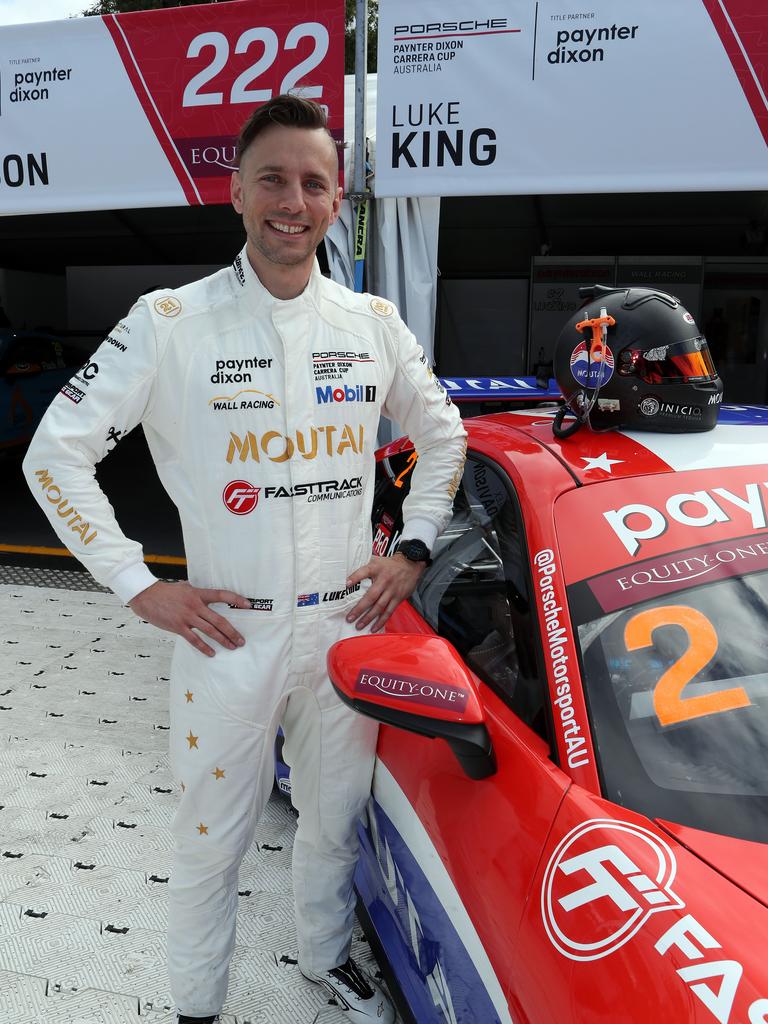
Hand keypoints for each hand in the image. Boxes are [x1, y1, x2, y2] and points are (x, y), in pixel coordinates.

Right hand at [128, 581, 250, 656]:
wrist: (146, 596)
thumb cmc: (166, 592)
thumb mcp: (185, 588)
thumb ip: (197, 593)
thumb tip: (208, 596)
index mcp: (198, 594)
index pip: (222, 595)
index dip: (236, 599)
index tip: (248, 605)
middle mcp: (195, 605)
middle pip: (219, 620)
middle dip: (232, 631)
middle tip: (241, 640)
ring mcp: (187, 617)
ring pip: (209, 631)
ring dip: (222, 640)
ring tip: (232, 647)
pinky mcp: (178, 626)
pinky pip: (194, 639)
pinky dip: (204, 647)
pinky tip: (211, 653)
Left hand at [345, 553, 425, 632]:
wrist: (410, 564)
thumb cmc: (390, 565)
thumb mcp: (376, 561)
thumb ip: (364, 567)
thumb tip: (348, 575)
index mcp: (377, 569)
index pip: (364, 572)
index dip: (355, 578)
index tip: (346, 585)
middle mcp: (384, 581)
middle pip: (371, 596)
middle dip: (359, 609)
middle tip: (350, 618)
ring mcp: (392, 591)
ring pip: (379, 607)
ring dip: (368, 618)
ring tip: (359, 626)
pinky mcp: (398, 598)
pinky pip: (389, 611)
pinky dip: (381, 621)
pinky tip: (374, 628)